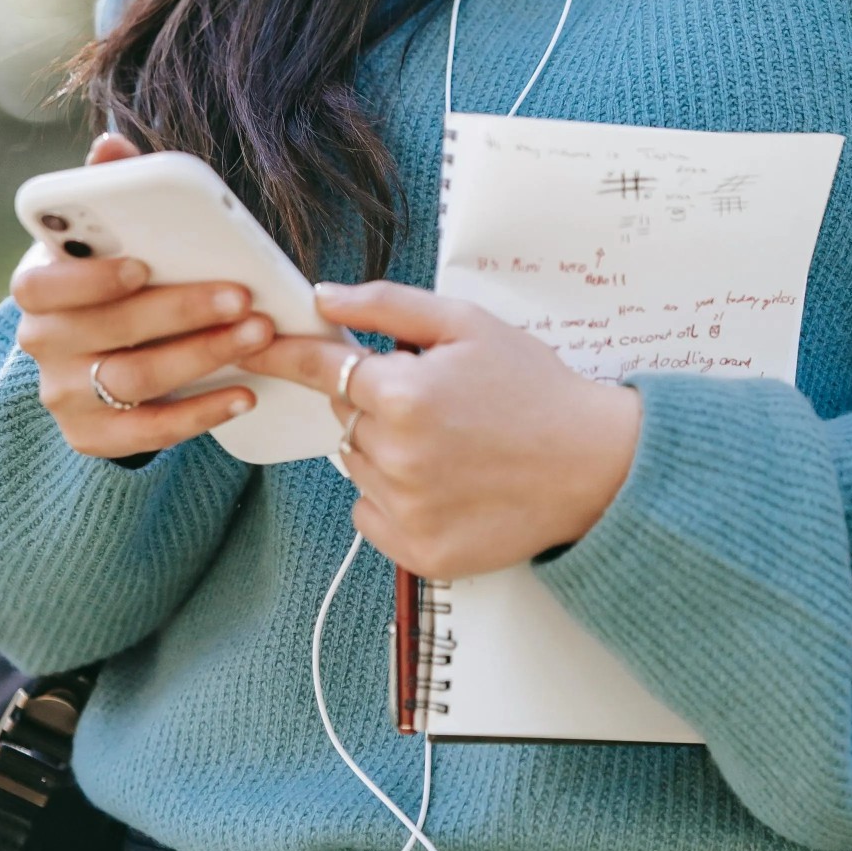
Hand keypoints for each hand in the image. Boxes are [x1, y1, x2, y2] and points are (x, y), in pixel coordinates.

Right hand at [11, 132, 291, 458]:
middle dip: (181, 312)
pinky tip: (243, 393)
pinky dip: (199, 415)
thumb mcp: (110, 235)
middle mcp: (41, 344)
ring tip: (257, 335)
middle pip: (108, 332)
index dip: (90, 278)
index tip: (143, 265)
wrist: (103, 353)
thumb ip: (111, 190)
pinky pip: (145, 434)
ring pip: (133, 382)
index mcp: (38, 286)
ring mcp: (62, 395)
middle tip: (243, 297)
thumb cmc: (117, 278)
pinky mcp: (90, 437)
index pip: (42, 286)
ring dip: (202, 357)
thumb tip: (109, 145)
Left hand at [260, 282, 641, 576]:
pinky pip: (370, 515)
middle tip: (434, 399)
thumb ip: (388, 305)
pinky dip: (394, 499)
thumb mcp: (468, 324)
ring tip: (450, 443)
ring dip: (385, 451)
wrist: (595, 465)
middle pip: (344, 417)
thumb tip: (324, 297)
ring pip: (358, 466)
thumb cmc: (534, 388)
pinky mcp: (419, 553)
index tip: (257, 347)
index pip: (321, 368)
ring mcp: (407, 510)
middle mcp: (396, 457)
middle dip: (374, 402)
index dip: (286, 354)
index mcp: (405, 393)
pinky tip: (445, 483)